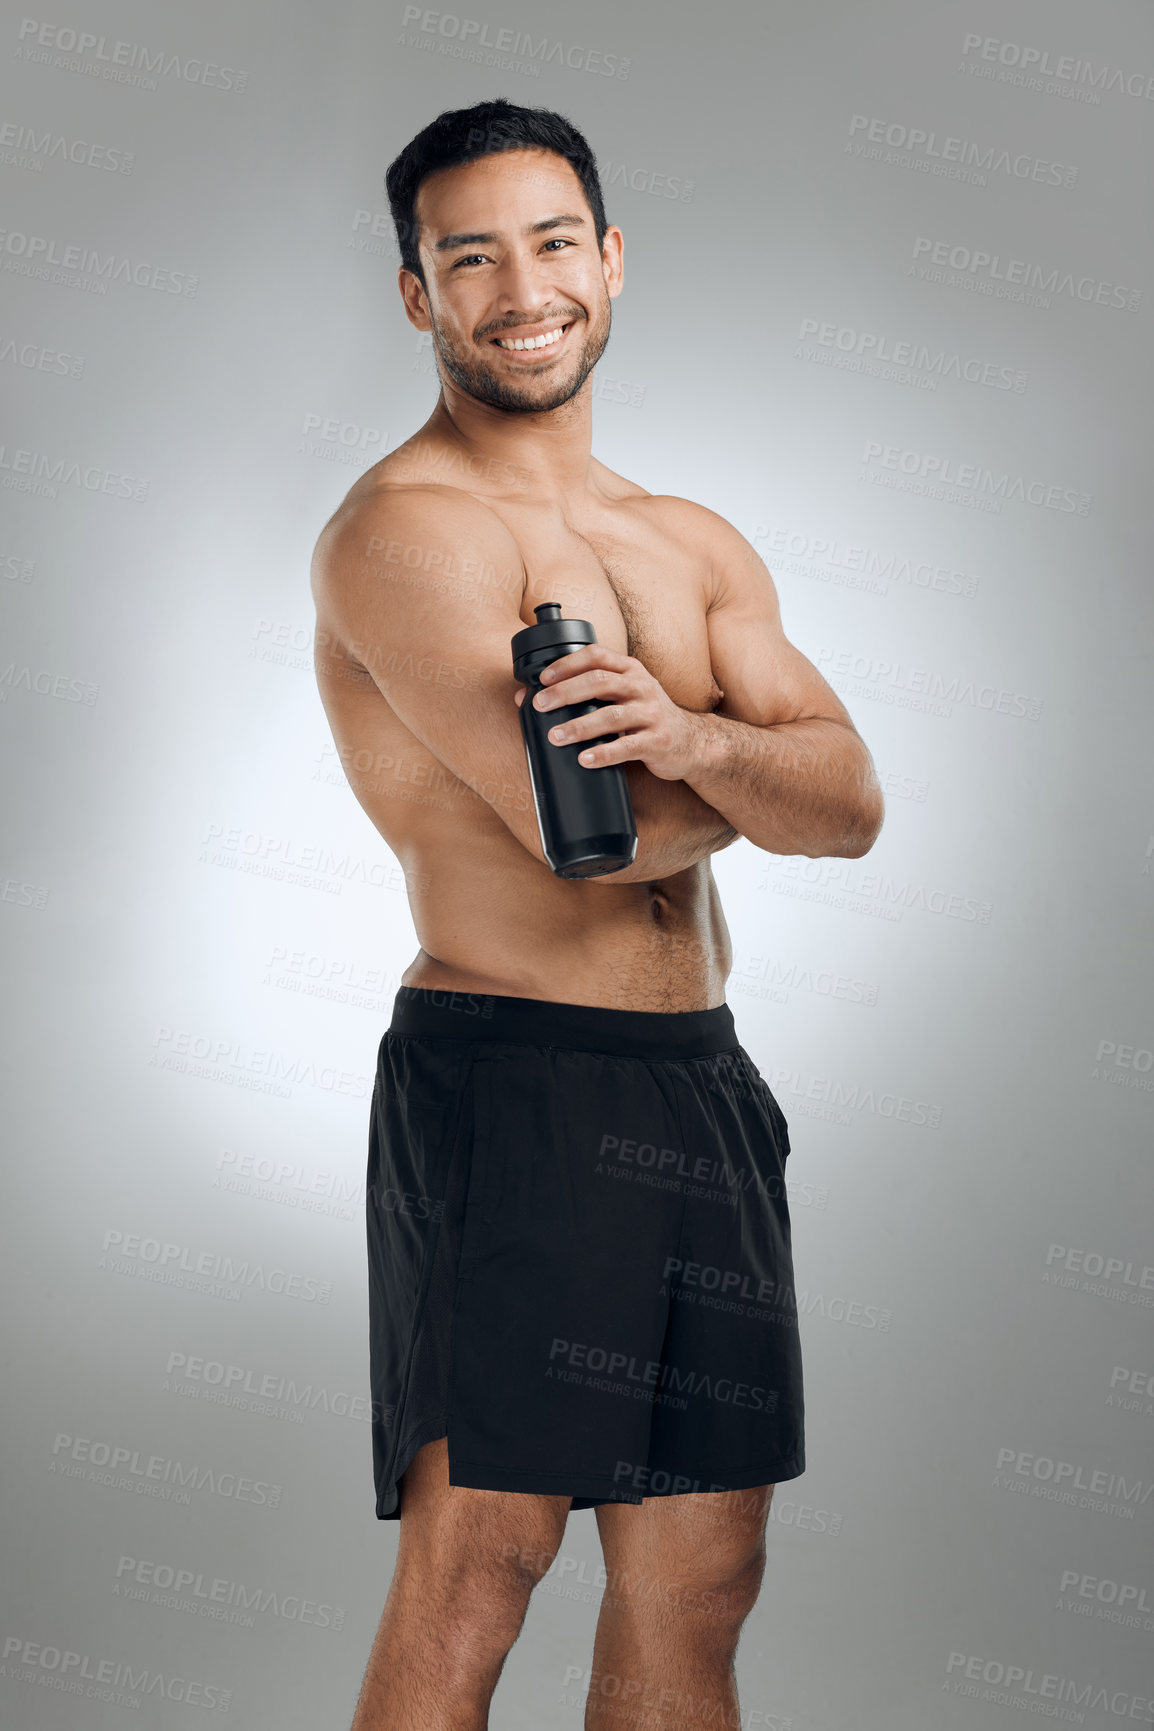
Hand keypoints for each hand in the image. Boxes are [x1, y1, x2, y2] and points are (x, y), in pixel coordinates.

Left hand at [513, 645, 704, 780]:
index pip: (597, 655)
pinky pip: (627, 747)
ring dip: (580, 725)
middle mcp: (642, 687)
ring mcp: (652, 714)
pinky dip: (604, 754)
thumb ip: (583, 694)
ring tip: (556, 736)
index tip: (543, 678)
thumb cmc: (647, 717)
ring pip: (612, 716)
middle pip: (600, 681)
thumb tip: (525, 697)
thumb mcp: (622, 697)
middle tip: (540, 705)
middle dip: (566, 692)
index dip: (568, 663)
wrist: (692, 742)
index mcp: (630, 670)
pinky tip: (584, 759)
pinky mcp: (658, 741)